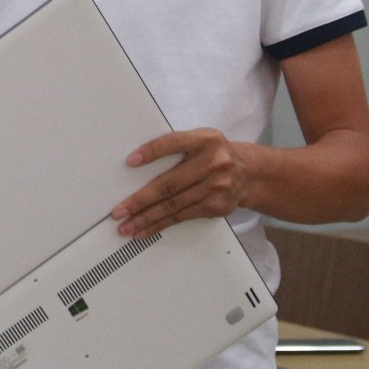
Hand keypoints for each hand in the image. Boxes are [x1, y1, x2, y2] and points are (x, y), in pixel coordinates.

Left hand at [110, 128, 253, 238]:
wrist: (249, 173)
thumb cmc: (215, 154)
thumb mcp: (200, 139)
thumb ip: (176, 146)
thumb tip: (138, 162)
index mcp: (205, 140)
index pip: (173, 143)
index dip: (151, 152)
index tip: (130, 161)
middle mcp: (213, 163)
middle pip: (169, 184)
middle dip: (140, 199)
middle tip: (120, 210)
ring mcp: (216, 187)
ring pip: (173, 205)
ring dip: (146, 218)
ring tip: (127, 225)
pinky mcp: (216, 206)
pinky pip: (182, 216)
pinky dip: (160, 224)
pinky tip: (145, 229)